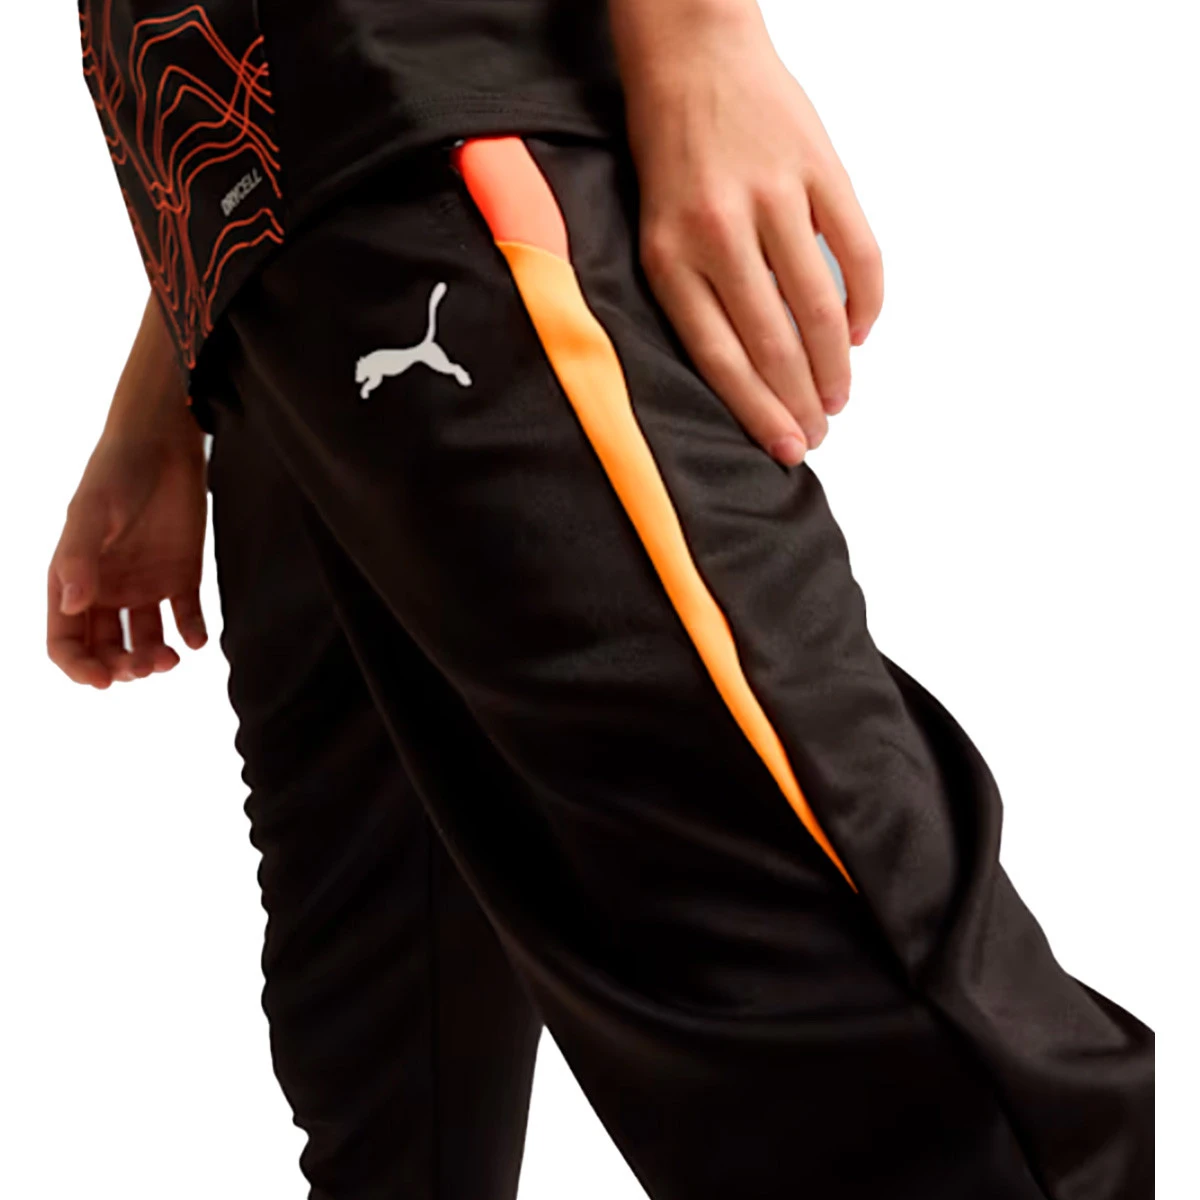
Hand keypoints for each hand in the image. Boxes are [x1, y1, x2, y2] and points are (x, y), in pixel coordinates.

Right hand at [47, 428, 208, 687]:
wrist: (165, 442)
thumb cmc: (117, 470)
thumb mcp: (93, 512)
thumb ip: (78, 557)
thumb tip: (71, 606)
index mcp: (73, 579)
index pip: (66, 641)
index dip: (80, 667)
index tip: (103, 680)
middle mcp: (106, 589)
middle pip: (106, 649)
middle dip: (121, 667)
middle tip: (145, 665)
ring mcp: (144, 584)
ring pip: (145, 641)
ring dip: (155, 657)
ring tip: (171, 657)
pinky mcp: (182, 575)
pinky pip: (186, 616)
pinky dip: (192, 633)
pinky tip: (197, 639)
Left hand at [612, 0, 883, 465]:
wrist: (692, 49)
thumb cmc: (671, 150)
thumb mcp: (657, 230)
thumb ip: (695, 295)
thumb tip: (747, 371)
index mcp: (670, 255)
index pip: (719, 357)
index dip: (757, 410)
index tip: (783, 448)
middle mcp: (718, 231)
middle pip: (773, 343)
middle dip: (799, 403)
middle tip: (816, 434)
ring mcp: (773, 197)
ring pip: (816, 308)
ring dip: (834, 366)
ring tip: (838, 398)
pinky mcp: (819, 167)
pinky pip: (858, 251)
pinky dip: (866, 301)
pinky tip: (860, 332)